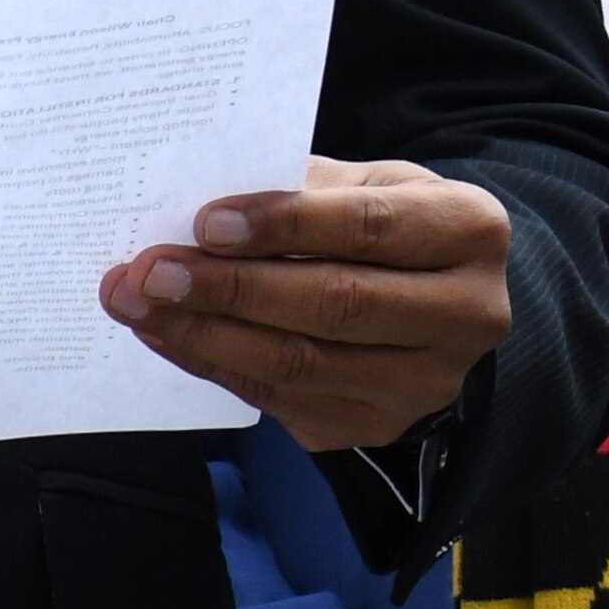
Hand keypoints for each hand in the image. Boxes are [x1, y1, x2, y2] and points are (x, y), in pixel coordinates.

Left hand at [98, 154, 509, 453]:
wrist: (437, 301)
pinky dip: (212, 363)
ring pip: (299, 363)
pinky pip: (277, 399)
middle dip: (230, 288)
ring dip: (204, 333)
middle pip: (336, 304)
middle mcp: (466, 314)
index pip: (371, 228)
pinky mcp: (374, 424)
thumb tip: (200, 216)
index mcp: (471, 231)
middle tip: (150, 270)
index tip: (205, 222)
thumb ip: (303, 191)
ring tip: (136, 301)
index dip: (285, 226)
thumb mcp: (370, 184)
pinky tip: (166, 333)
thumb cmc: (392, 226)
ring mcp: (423, 383)